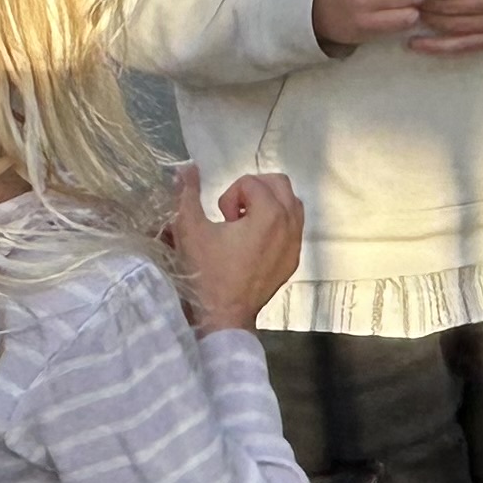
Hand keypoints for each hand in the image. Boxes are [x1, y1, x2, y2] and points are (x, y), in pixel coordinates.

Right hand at [167, 164, 303, 332]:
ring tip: (242, 226)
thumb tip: (187, 167)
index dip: (230, 195)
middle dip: (253, 191)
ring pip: (290, 204)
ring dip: (266, 205)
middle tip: (232, 215)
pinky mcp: (293, 260)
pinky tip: (251, 244)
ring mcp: (295, 244)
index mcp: (270, 214)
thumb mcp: (190, 230)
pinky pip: (293, 228)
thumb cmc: (206, 273)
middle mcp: (291, 225)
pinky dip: (275, 225)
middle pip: (279, 184)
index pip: (252, 182)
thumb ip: (186, 194)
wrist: (223, 316)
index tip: (220, 219)